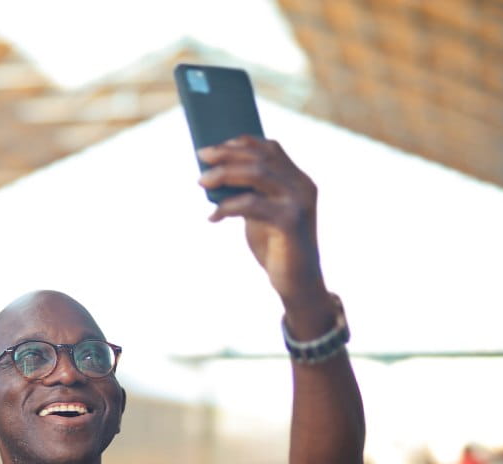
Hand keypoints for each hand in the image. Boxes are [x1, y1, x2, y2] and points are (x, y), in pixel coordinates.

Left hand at [198, 136, 328, 313]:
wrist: (297, 282)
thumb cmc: (276, 246)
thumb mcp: (262, 213)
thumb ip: (249, 192)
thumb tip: (215, 175)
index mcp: (298, 180)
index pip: (271, 148)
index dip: (241, 142)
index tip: (213, 147)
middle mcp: (302, 186)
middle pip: (260, 158)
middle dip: (227, 154)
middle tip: (201, 158)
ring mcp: (298, 203)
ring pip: (257, 174)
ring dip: (224, 174)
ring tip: (201, 182)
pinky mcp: (290, 222)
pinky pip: (252, 205)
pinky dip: (227, 207)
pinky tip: (213, 217)